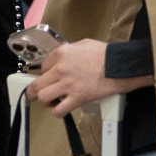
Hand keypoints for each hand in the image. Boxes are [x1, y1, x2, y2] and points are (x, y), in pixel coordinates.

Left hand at [30, 39, 145, 115]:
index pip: (43, 66)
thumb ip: (69, 50)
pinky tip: (60, 109)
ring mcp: (68, 85)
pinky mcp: (78, 98)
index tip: (50, 77)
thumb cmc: (106, 54)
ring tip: (50, 101)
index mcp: (61, 54)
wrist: (120, 65)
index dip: (46, 73)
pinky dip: (57, 112)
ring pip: (43, 96)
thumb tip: (65, 56)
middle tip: (36, 93)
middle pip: (37, 83)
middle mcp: (60, 69)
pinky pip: (59, 110)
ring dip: (45, 101)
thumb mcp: (83, 44)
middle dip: (35, 90)